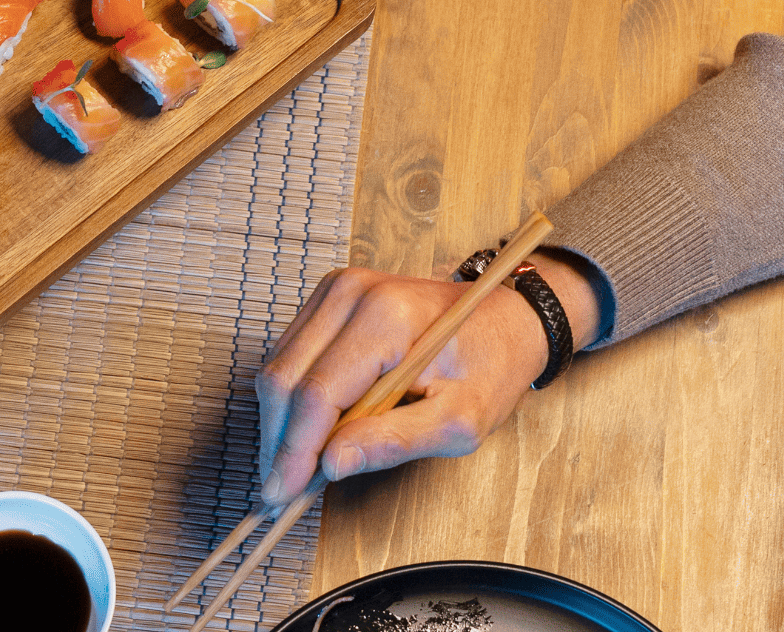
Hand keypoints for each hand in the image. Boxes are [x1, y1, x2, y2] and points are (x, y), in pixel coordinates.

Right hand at [253, 253, 601, 503]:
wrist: (505, 318)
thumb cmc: (490, 364)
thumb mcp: (461, 419)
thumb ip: (396, 442)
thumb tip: (332, 464)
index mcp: (386, 317)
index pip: (318, 392)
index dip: (294, 449)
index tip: (283, 493)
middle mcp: (350, 293)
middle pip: (284, 378)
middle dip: (279, 441)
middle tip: (282, 490)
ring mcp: (334, 292)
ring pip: (278, 367)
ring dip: (281, 423)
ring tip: (296, 466)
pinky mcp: (328, 300)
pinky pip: (289, 355)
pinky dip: (293, 400)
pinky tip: (311, 430)